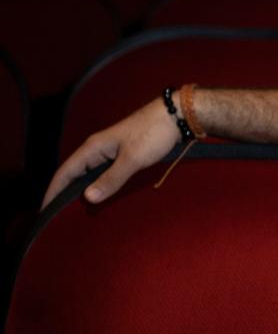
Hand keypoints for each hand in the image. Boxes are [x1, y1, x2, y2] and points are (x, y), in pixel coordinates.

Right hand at [42, 98, 180, 208]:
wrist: (176, 115)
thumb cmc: (154, 133)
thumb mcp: (132, 159)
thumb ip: (111, 179)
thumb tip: (88, 198)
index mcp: (93, 148)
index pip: (64, 173)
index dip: (53, 192)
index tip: (45, 212)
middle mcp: (97, 149)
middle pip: (74, 175)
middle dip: (65, 195)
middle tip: (59, 218)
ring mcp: (110, 152)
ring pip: (90, 175)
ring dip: (84, 191)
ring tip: (78, 212)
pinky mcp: (124, 154)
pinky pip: (104, 173)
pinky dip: (100, 186)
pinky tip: (103, 197)